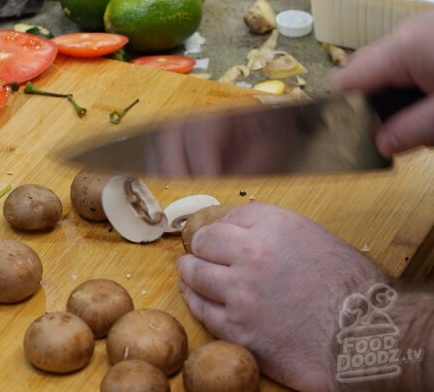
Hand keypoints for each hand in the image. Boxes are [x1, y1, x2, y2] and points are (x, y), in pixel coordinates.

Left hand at [177, 203, 383, 390]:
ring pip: (195, 274)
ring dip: (191, 272)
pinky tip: (196, 296)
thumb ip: (277, 234)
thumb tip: (245, 233)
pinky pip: (201, 309)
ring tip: (191, 271)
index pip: (229, 217)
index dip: (225, 229)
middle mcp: (252, 254)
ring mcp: (240, 293)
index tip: (223, 237)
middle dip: (203, 248)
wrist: (365, 338)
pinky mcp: (236, 328)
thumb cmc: (353, 292)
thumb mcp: (318, 241)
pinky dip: (195, 300)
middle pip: (204, 242)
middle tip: (203, 254)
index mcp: (275, 226)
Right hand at [330, 9, 433, 156]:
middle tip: (405, 135)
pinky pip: (412, 60)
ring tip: (428, 121)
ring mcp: (423, 29)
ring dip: (400, 97)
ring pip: (391, 69)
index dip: (342, 110)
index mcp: (401, 48)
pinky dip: (417, 83)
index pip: (344, 81)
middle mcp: (406, 32)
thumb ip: (410, 130)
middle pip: (366, 74)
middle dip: (377, 106)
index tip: (355, 139)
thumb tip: (378, 146)